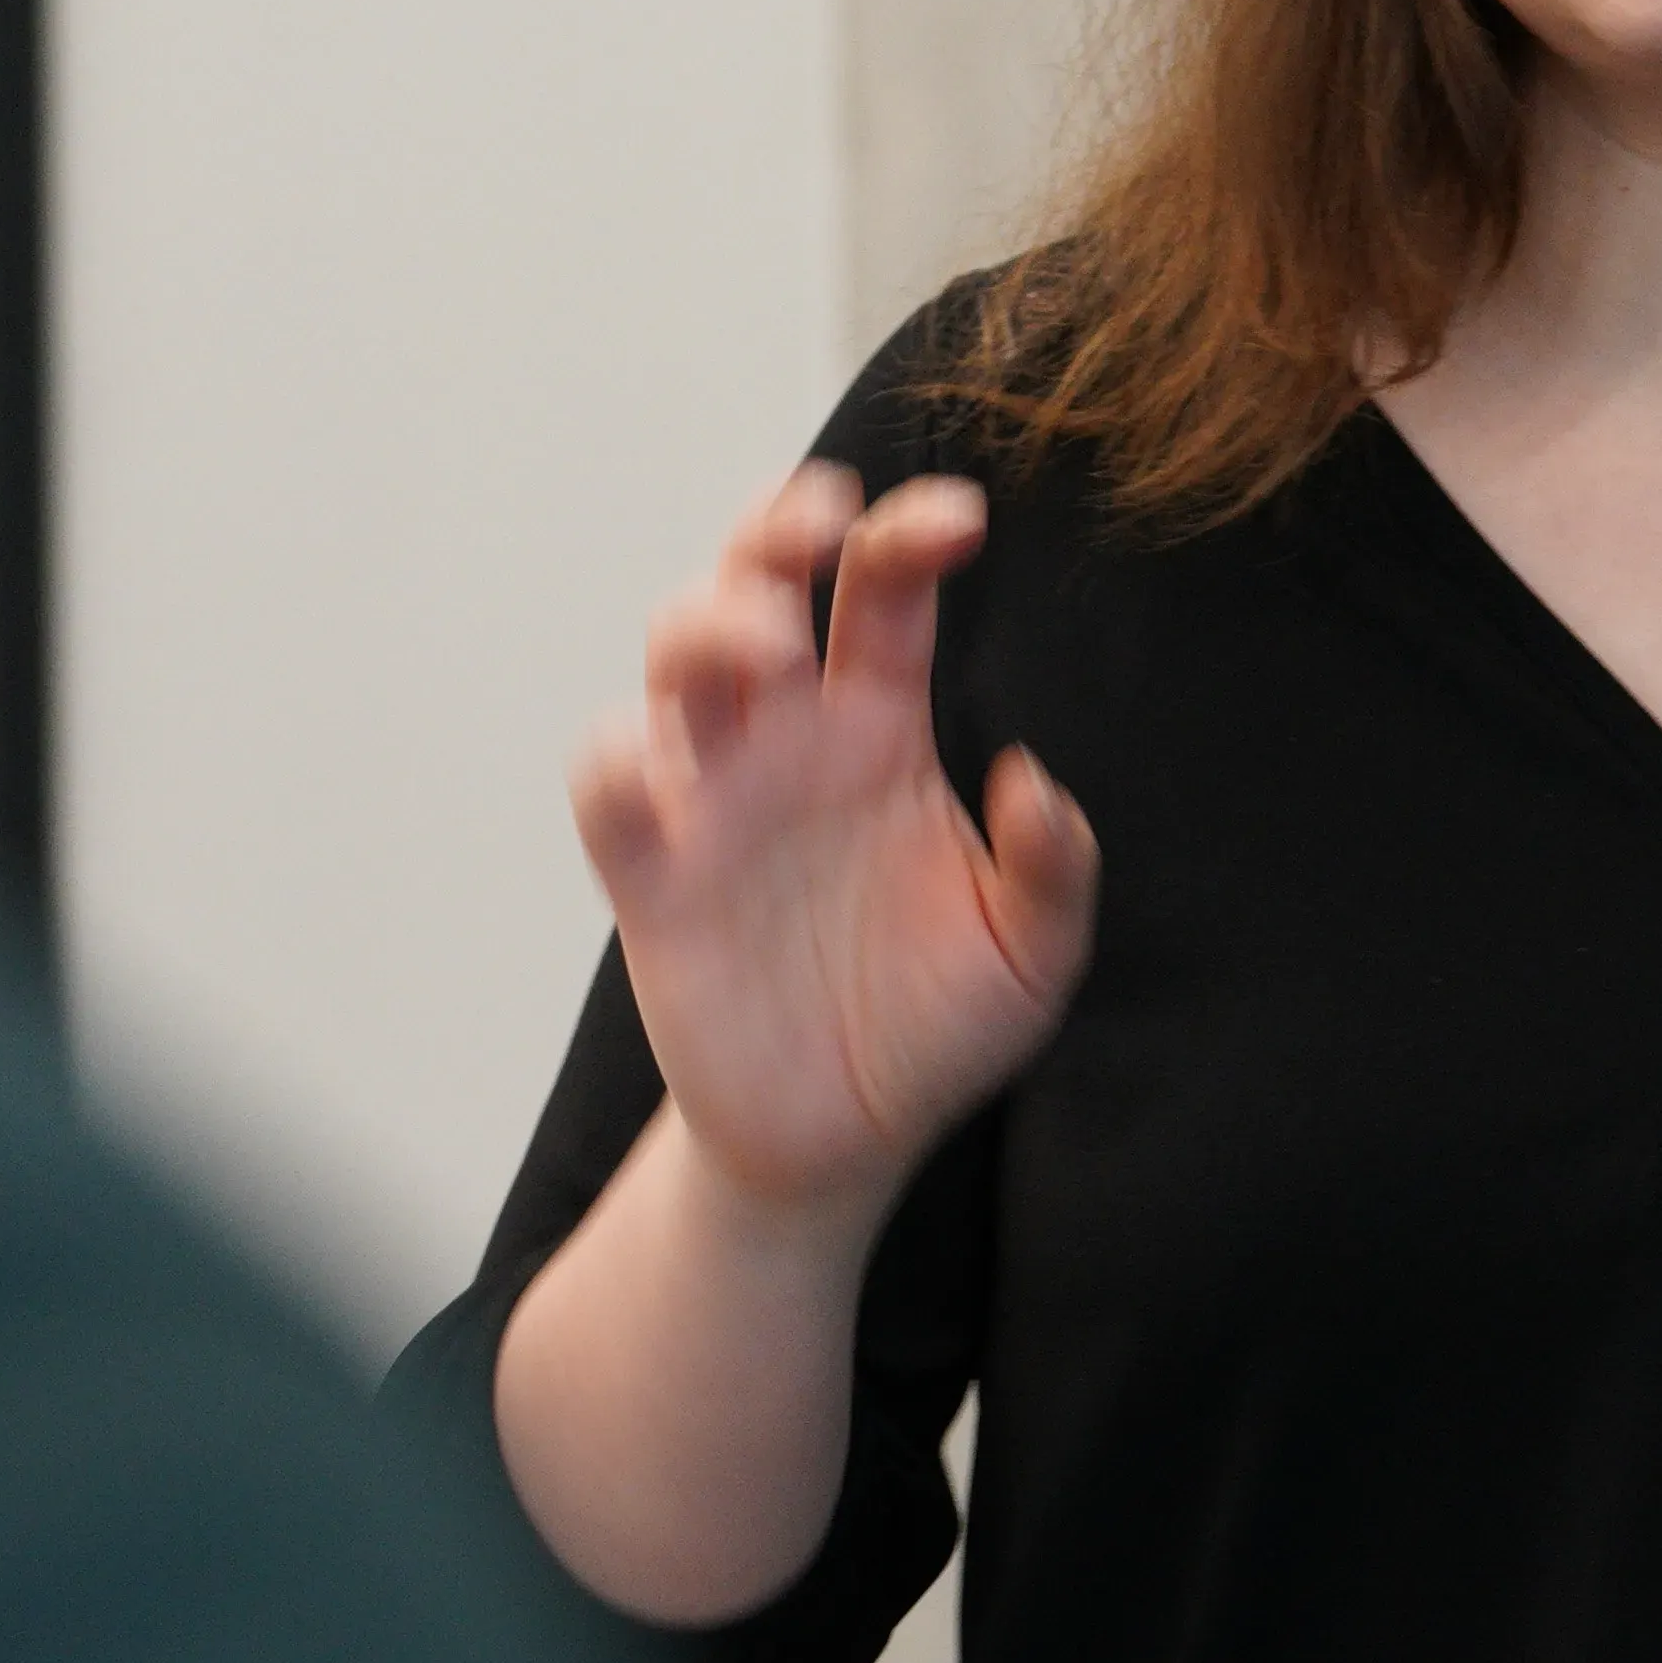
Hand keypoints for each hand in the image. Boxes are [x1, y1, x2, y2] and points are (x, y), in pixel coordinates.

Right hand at [572, 466, 1094, 1212]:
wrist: (842, 1142)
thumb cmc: (937, 1028)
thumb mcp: (1030, 956)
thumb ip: (1053, 869)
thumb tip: (1033, 777)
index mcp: (880, 728)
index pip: (881, 591)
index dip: (908, 534)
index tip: (963, 520)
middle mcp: (788, 740)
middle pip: (755, 581)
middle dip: (773, 529)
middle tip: (818, 522)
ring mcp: (714, 799)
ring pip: (676, 658)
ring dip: (708, 624)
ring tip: (769, 645)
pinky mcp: (653, 878)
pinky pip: (609, 788)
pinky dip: (617, 761)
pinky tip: (664, 771)